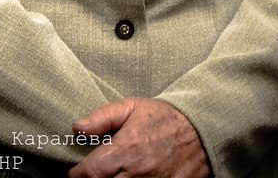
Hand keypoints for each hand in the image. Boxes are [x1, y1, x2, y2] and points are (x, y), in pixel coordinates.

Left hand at [67, 98, 209, 177]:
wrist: (201, 129)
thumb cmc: (164, 117)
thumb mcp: (132, 107)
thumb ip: (102, 117)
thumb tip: (77, 128)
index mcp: (126, 148)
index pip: (90, 173)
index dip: (78, 175)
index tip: (76, 172)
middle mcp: (137, 172)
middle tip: (94, 175)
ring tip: (111, 176)